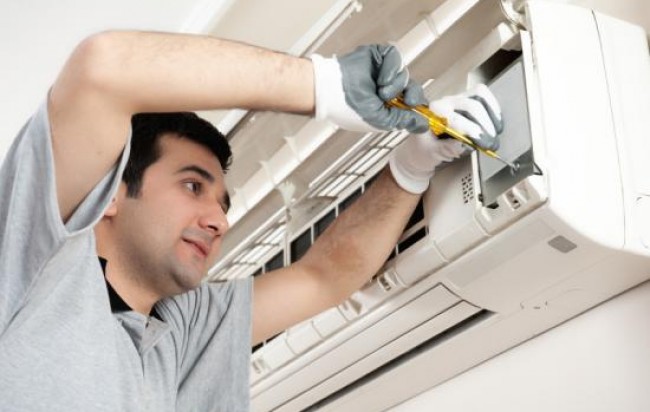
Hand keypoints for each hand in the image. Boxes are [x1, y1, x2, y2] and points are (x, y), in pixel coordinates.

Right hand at [311, 45, 428, 132]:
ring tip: (381, 92)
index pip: (412, 103)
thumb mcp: (380, 120)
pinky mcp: (378, 55)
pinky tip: (382, 79)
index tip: (425, 113)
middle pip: (413, 87)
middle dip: (413, 95)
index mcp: (387, 105)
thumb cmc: (348, 108)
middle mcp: (386, 87)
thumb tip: (423, 125)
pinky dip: (392, 69)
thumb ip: (403, 120)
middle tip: (408, 102)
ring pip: (404, 73)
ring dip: (397, 85)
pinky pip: (395, 57)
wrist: (330, 91)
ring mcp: (382, 70)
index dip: (419, 106)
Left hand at [389, 84, 502, 193]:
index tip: (484, 144)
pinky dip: (493, 108)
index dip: (474, 132)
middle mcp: (444, 103)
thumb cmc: (423, 151)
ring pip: (479, 95)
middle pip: (472, 105)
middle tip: (492, 143)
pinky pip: (483, 96)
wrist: (420, 148)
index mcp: (432, 115)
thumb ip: (448, 148)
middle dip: (485, 125)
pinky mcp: (465, 100)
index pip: (457, 119)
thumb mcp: (432, 153)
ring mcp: (455, 100)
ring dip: (491, 113)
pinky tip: (496, 122)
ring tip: (496, 131)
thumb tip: (467, 144)